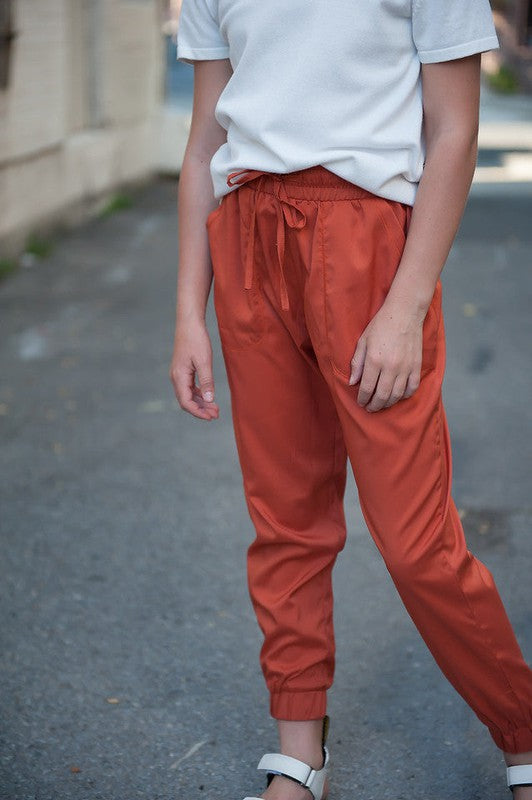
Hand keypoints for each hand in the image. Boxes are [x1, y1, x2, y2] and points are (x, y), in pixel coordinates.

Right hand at [169, 319, 219, 420]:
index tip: (211, 417)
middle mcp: (176, 377)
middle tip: (216, 414)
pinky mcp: (183, 370)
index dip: (198, 412)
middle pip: (186, 401)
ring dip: (201, 403)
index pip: (186, 402)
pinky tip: (209, 396)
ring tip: (215, 408)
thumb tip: (210, 400)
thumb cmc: (196, 339)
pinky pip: (190, 387)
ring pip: (188, 395)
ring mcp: (178, 374)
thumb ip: (207, 382)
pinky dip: (199, 394)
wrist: (189, 323)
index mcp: (179, 377)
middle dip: (201, 410)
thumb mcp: (204, 361)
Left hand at [349, 297, 425, 411]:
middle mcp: (390, 367)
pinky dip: (405, 395)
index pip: (367, 388)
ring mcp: (405, 367)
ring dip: (388, 403)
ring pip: (397, 395)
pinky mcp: (416, 366)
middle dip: (374, 405)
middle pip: (382, 396)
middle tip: (370, 408)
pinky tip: (398, 396)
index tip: (361, 402)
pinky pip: (412, 388)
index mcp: (374, 360)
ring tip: (382, 404)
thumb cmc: (381, 325)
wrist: (404, 313)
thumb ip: (357, 363)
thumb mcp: (363, 341)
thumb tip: (352, 382)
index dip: (363, 399)